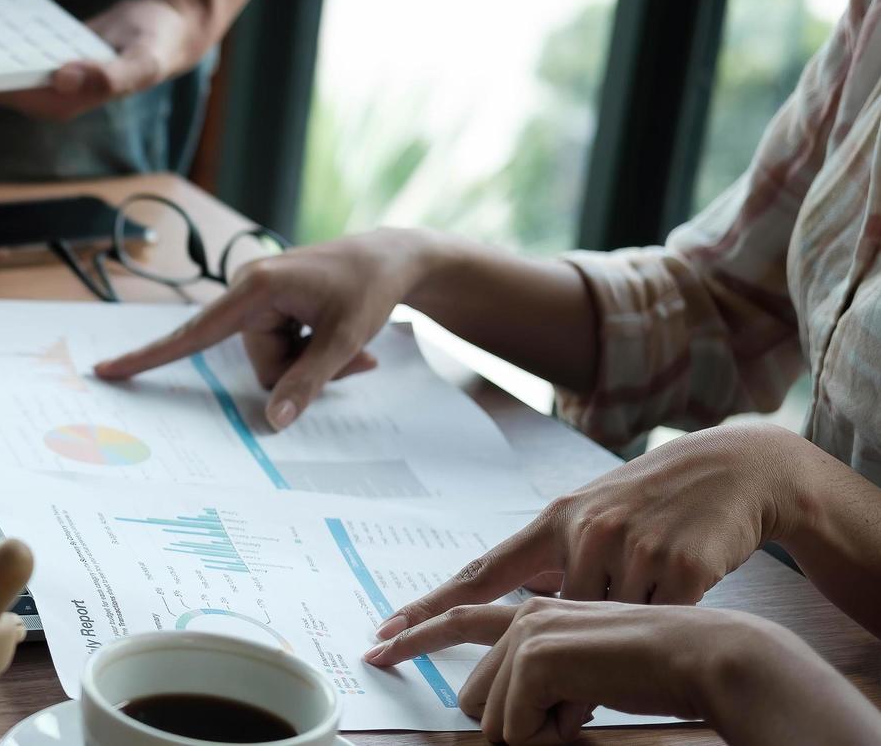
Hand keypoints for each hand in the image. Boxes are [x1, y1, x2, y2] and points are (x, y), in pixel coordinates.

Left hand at [0, 0, 216, 120]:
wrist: (173, 26)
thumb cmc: (160, 45)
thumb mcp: (142, 61)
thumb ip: (109, 75)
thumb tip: (64, 77)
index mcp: (60, 101)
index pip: (0, 94)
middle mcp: (46, 92)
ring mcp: (44, 72)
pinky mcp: (45, 51)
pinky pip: (8, 35)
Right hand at [93, 228, 432, 427]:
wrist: (392, 257)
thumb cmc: (370, 287)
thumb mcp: (345, 340)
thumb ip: (308, 382)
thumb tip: (273, 421)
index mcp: (255, 289)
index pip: (193, 333)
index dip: (149, 357)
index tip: (106, 371)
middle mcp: (247, 291)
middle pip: (257, 363)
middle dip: (300, 367)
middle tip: (345, 349)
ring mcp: (259, 301)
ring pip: (271, 362)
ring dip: (312, 361)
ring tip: (348, 340)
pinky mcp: (271, 307)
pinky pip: (280, 350)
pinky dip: (311, 352)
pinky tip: (340, 337)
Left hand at [362, 599, 805, 743]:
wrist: (716, 650)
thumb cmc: (660, 655)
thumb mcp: (591, 648)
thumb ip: (544, 657)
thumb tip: (501, 708)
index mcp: (536, 601)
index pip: (462, 609)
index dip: (416, 631)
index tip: (376, 645)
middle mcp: (529, 607)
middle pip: (473, 696)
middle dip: (520, 721)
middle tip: (578, 706)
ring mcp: (537, 625)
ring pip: (496, 717)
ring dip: (546, 727)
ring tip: (598, 698)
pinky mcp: (548, 652)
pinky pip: (523, 726)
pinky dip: (561, 733)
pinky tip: (601, 704)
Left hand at [373, 424, 810, 638]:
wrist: (737, 469)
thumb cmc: (655, 501)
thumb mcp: (595, 517)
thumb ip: (557, 560)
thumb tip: (522, 611)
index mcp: (554, 520)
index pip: (480, 575)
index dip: (428, 610)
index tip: (384, 636)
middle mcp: (584, 529)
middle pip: (558, 618)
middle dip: (566, 645)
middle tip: (579, 652)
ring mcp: (632, 545)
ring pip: (611, 624)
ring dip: (624, 635)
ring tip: (650, 604)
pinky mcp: (681, 564)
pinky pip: (661, 622)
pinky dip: (666, 625)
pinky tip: (682, 600)